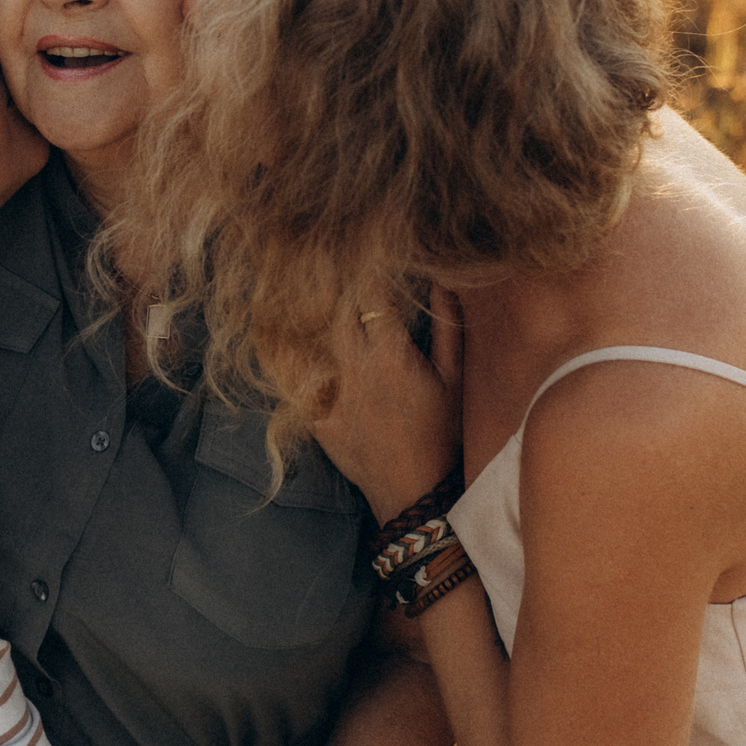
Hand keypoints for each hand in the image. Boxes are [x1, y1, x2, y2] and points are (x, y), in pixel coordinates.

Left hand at [315, 283, 463, 523]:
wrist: (416, 495)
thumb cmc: (444, 436)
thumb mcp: (455, 380)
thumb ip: (447, 328)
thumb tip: (442, 281)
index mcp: (391, 355)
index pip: (371, 295)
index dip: (367, 269)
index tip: (366, 250)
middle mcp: (357, 370)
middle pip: (337, 312)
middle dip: (337, 286)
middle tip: (333, 263)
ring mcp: (334, 396)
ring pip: (315, 342)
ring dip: (316, 319)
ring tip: (311, 295)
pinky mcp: (319, 420)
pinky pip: (300, 383)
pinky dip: (299, 363)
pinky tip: (291, 344)